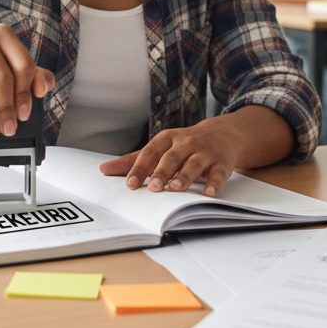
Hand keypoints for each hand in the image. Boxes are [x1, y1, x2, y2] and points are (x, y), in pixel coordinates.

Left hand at [99, 118, 237, 197]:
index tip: (130, 184)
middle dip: (162, 171)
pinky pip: (218, 173)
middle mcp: (185, 143)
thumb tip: (103, 170)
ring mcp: (204, 153)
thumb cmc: (184, 144)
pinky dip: (214, 183)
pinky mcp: (221, 163)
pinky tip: (208, 193)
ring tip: (175, 188)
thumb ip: (134, 160)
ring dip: (184, 176)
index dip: (139, 168)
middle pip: (172, 157)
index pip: (150, 152)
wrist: (223, 134)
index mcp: (167, 139)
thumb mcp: (160, 147)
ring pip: (194, 164)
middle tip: (154, 187)